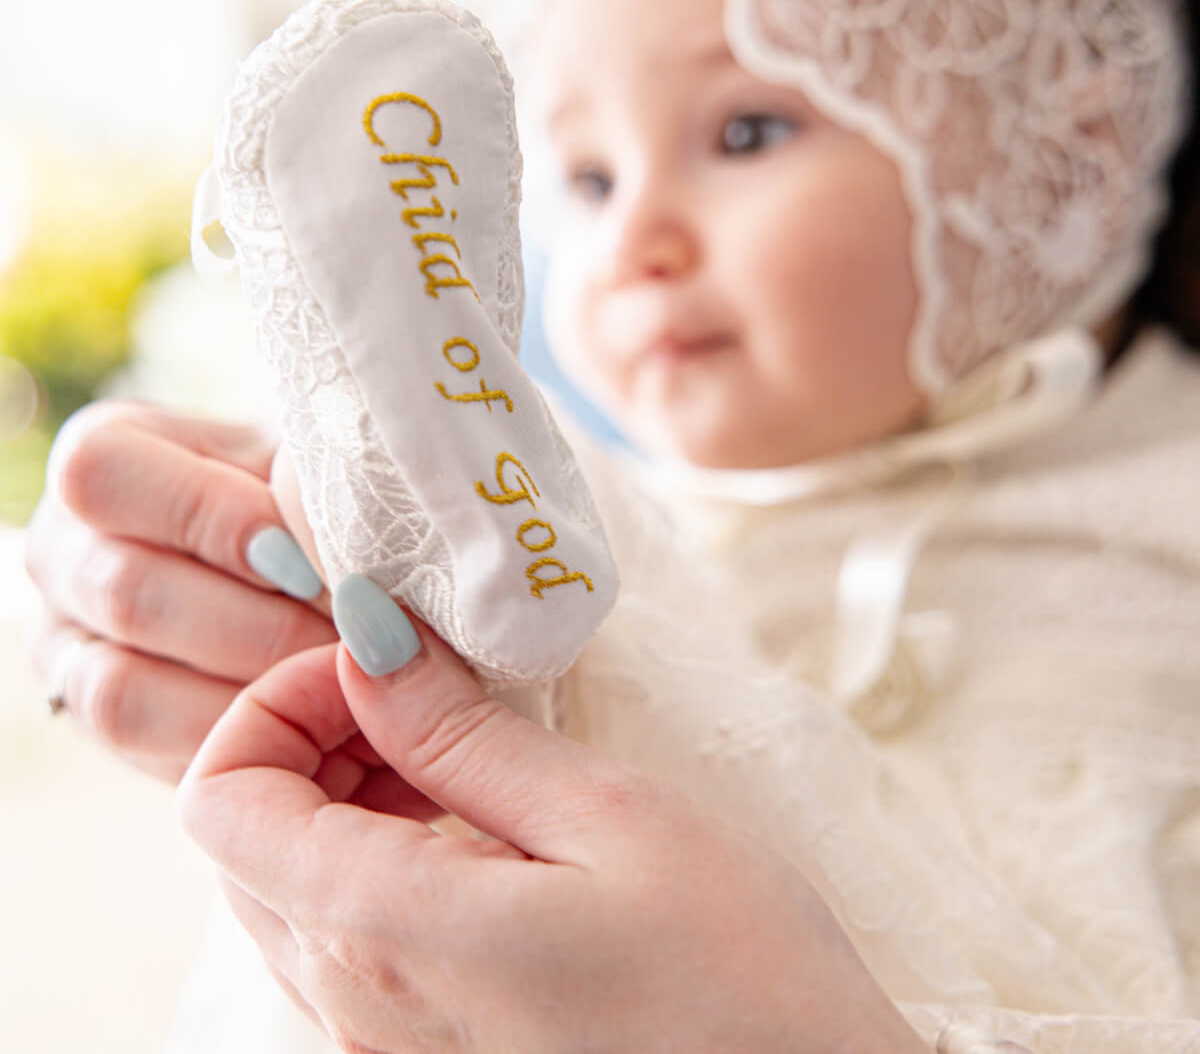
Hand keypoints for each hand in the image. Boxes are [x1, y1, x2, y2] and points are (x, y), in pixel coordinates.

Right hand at [24, 401, 336, 783]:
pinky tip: (313, 723)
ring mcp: (68, 643)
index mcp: (106, 455)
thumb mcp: (318, 468)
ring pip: (124, 689)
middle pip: (126, 592)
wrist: (322, 565)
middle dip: (260, 625)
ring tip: (340, 684)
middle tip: (356, 640)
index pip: (107, 473)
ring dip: (249, 692)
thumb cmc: (318, 496)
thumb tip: (325, 562)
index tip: (310, 563)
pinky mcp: (103, 723)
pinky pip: (153, 752)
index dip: (212, 518)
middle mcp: (65, 549)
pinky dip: (240, 740)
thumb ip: (311, 493)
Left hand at [179, 577, 925, 1053]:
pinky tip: (478, 834)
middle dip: (310, 740)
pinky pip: (344, 943)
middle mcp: (354, 1009)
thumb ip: (463, 734)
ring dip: (345, 799)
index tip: (375, 668)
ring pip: (288, 891)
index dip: (274, 706)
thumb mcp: (609, 818)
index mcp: (387, 935)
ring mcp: (380, 1049)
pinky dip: (377, 862)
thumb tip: (369, 644)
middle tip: (423, 698)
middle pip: (242, 843)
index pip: (217, 800)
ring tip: (462, 758)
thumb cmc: (737, 979)